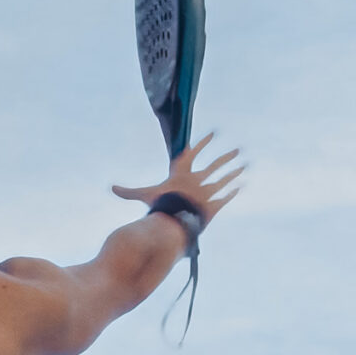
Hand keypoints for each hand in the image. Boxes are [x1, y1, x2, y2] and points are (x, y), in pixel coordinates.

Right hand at [114, 133, 243, 226]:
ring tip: (244, 165)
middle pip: (214, 166)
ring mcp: (207, 193)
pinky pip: (225, 198)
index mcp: (182, 174)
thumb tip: (111, 188)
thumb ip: (129, 192)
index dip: (203, 143)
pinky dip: (232, 193)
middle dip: (226, 157)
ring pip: (223, 180)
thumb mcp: (144, 195)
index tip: (214, 133)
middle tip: (237, 149)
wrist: (175, 221)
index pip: (192, 154)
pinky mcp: (213, 207)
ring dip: (234, 172)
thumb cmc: (159, 206)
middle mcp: (198, 181)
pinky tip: (240, 187)